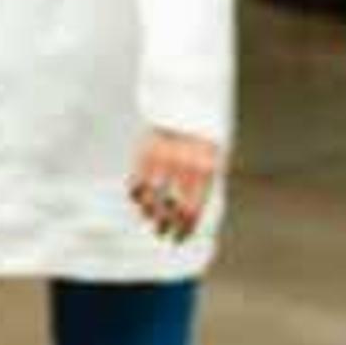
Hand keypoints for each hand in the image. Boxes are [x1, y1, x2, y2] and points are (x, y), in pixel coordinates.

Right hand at [126, 128, 222, 242]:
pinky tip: (138, 198)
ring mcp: (163, 158)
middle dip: (163, 225)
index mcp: (205, 172)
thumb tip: (184, 219)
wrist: (188, 105)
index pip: (191, 212)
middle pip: (168, 208)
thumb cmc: (201, 141)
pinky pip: (136, 180)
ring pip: (150, 197)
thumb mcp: (210, 163)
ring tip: (147, 216)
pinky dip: (135, 193)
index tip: (176, 239)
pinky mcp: (146, 150)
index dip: (182, 230)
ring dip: (147, 211)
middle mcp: (183, 167)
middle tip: (159, 232)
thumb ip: (200, 189)